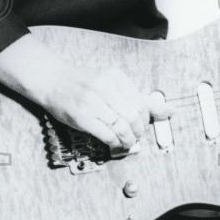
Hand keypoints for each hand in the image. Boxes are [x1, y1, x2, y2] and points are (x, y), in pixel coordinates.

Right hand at [0, 32, 172, 149]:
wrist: (52, 81)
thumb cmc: (83, 83)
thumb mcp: (110, 82)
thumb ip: (135, 96)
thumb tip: (167, 111)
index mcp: (115, 76)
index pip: (141, 101)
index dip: (147, 117)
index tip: (146, 125)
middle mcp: (105, 86)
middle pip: (134, 114)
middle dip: (139, 130)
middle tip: (137, 136)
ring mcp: (92, 101)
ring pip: (122, 126)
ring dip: (129, 139)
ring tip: (128, 142)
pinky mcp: (81, 117)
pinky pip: (106, 134)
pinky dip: (115, 142)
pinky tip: (115, 143)